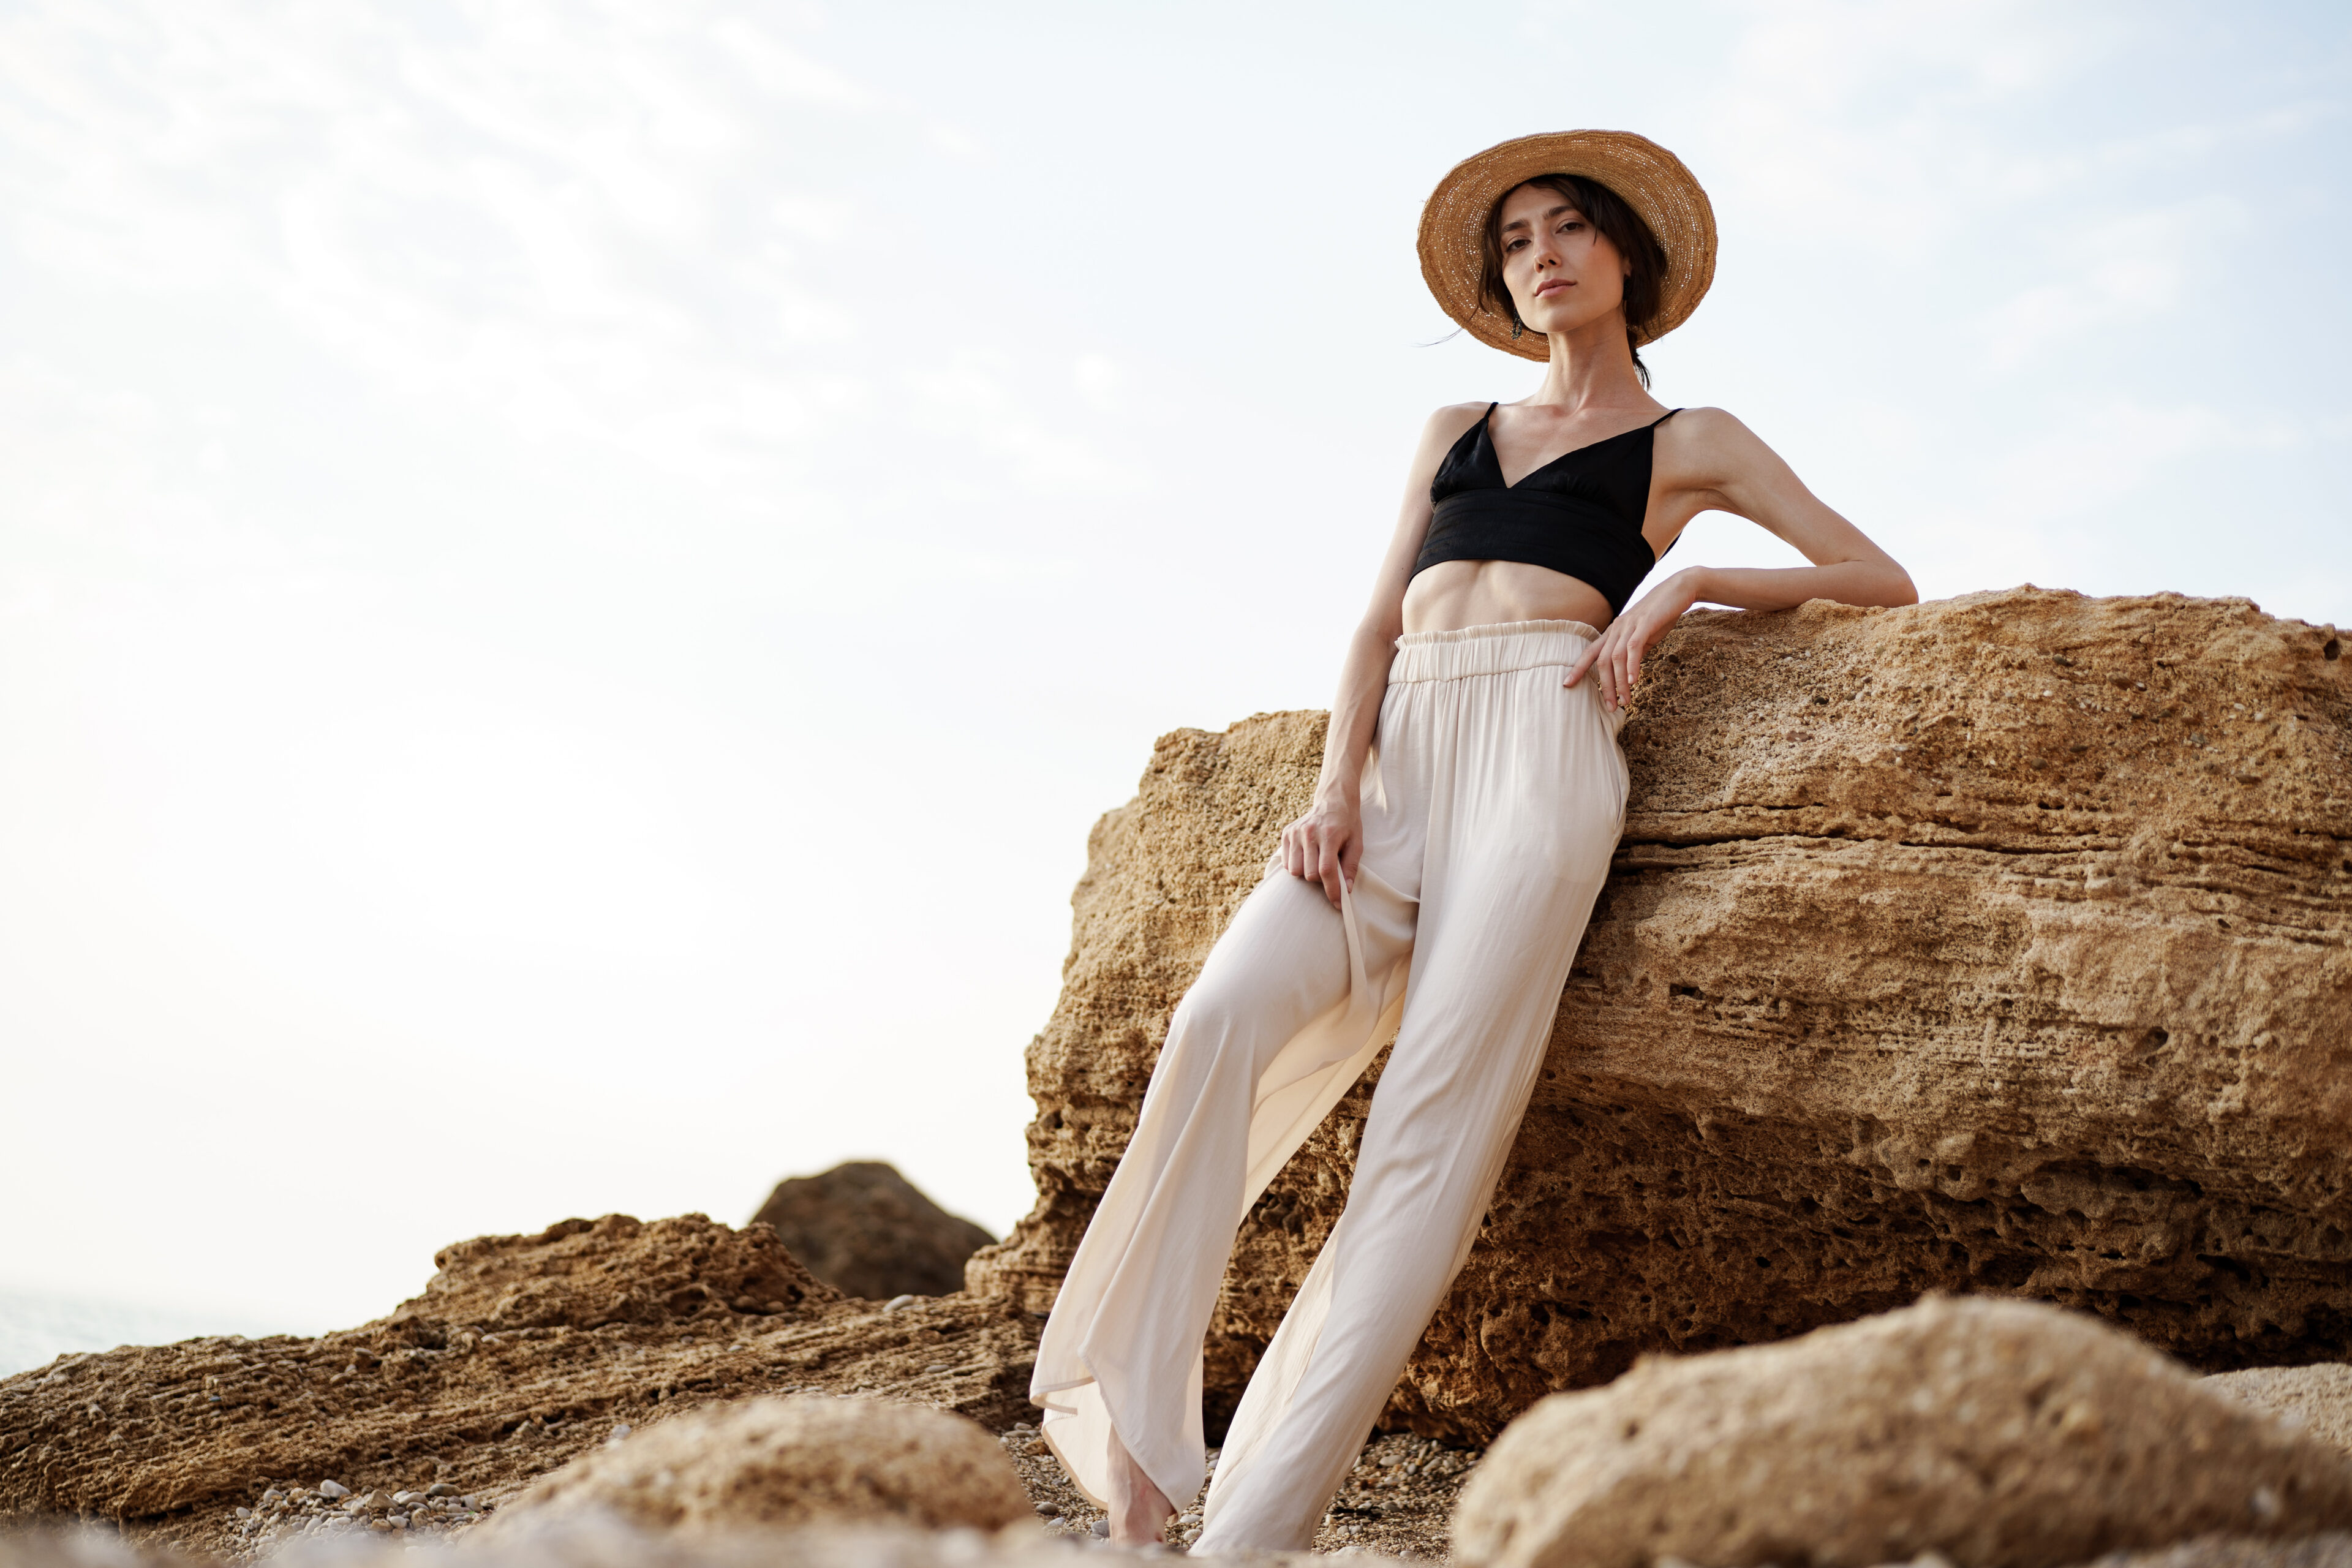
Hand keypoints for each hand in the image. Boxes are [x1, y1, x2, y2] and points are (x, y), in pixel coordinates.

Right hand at [1279, 788, 1361, 908]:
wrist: (1333, 801)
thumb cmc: (1348, 824)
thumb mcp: (1357, 843)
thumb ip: (1351, 867)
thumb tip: (1347, 890)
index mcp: (1329, 834)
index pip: (1327, 870)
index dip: (1332, 890)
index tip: (1337, 903)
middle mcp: (1309, 832)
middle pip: (1310, 873)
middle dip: (1321, 881)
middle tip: (1329, 873)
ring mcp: (1295, 832)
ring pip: (1295, 870)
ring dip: (1306, 873)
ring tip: (1316, 863)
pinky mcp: (1286, 833)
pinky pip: (1287, 863)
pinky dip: (1297, 866)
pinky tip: (1307, 857)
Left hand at [1565, 570, 1703, 710]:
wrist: (1677, 590)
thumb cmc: (1660, 614)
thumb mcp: (1642, 636)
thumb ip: (1632, 652)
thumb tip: (1627, 672)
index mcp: (1613, 632)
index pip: (1590, 652)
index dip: (1578, 668)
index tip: (1567, 684)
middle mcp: (1617, 628)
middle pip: (1602, 661)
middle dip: (1605, 686)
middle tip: (1610, 707)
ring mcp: (1629, 625)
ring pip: (1617, 658)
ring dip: (1619, 683)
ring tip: (1624, 701)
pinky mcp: (1645, 624)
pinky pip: (1634, 648)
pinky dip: (1632, 666)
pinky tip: (1633, 682)